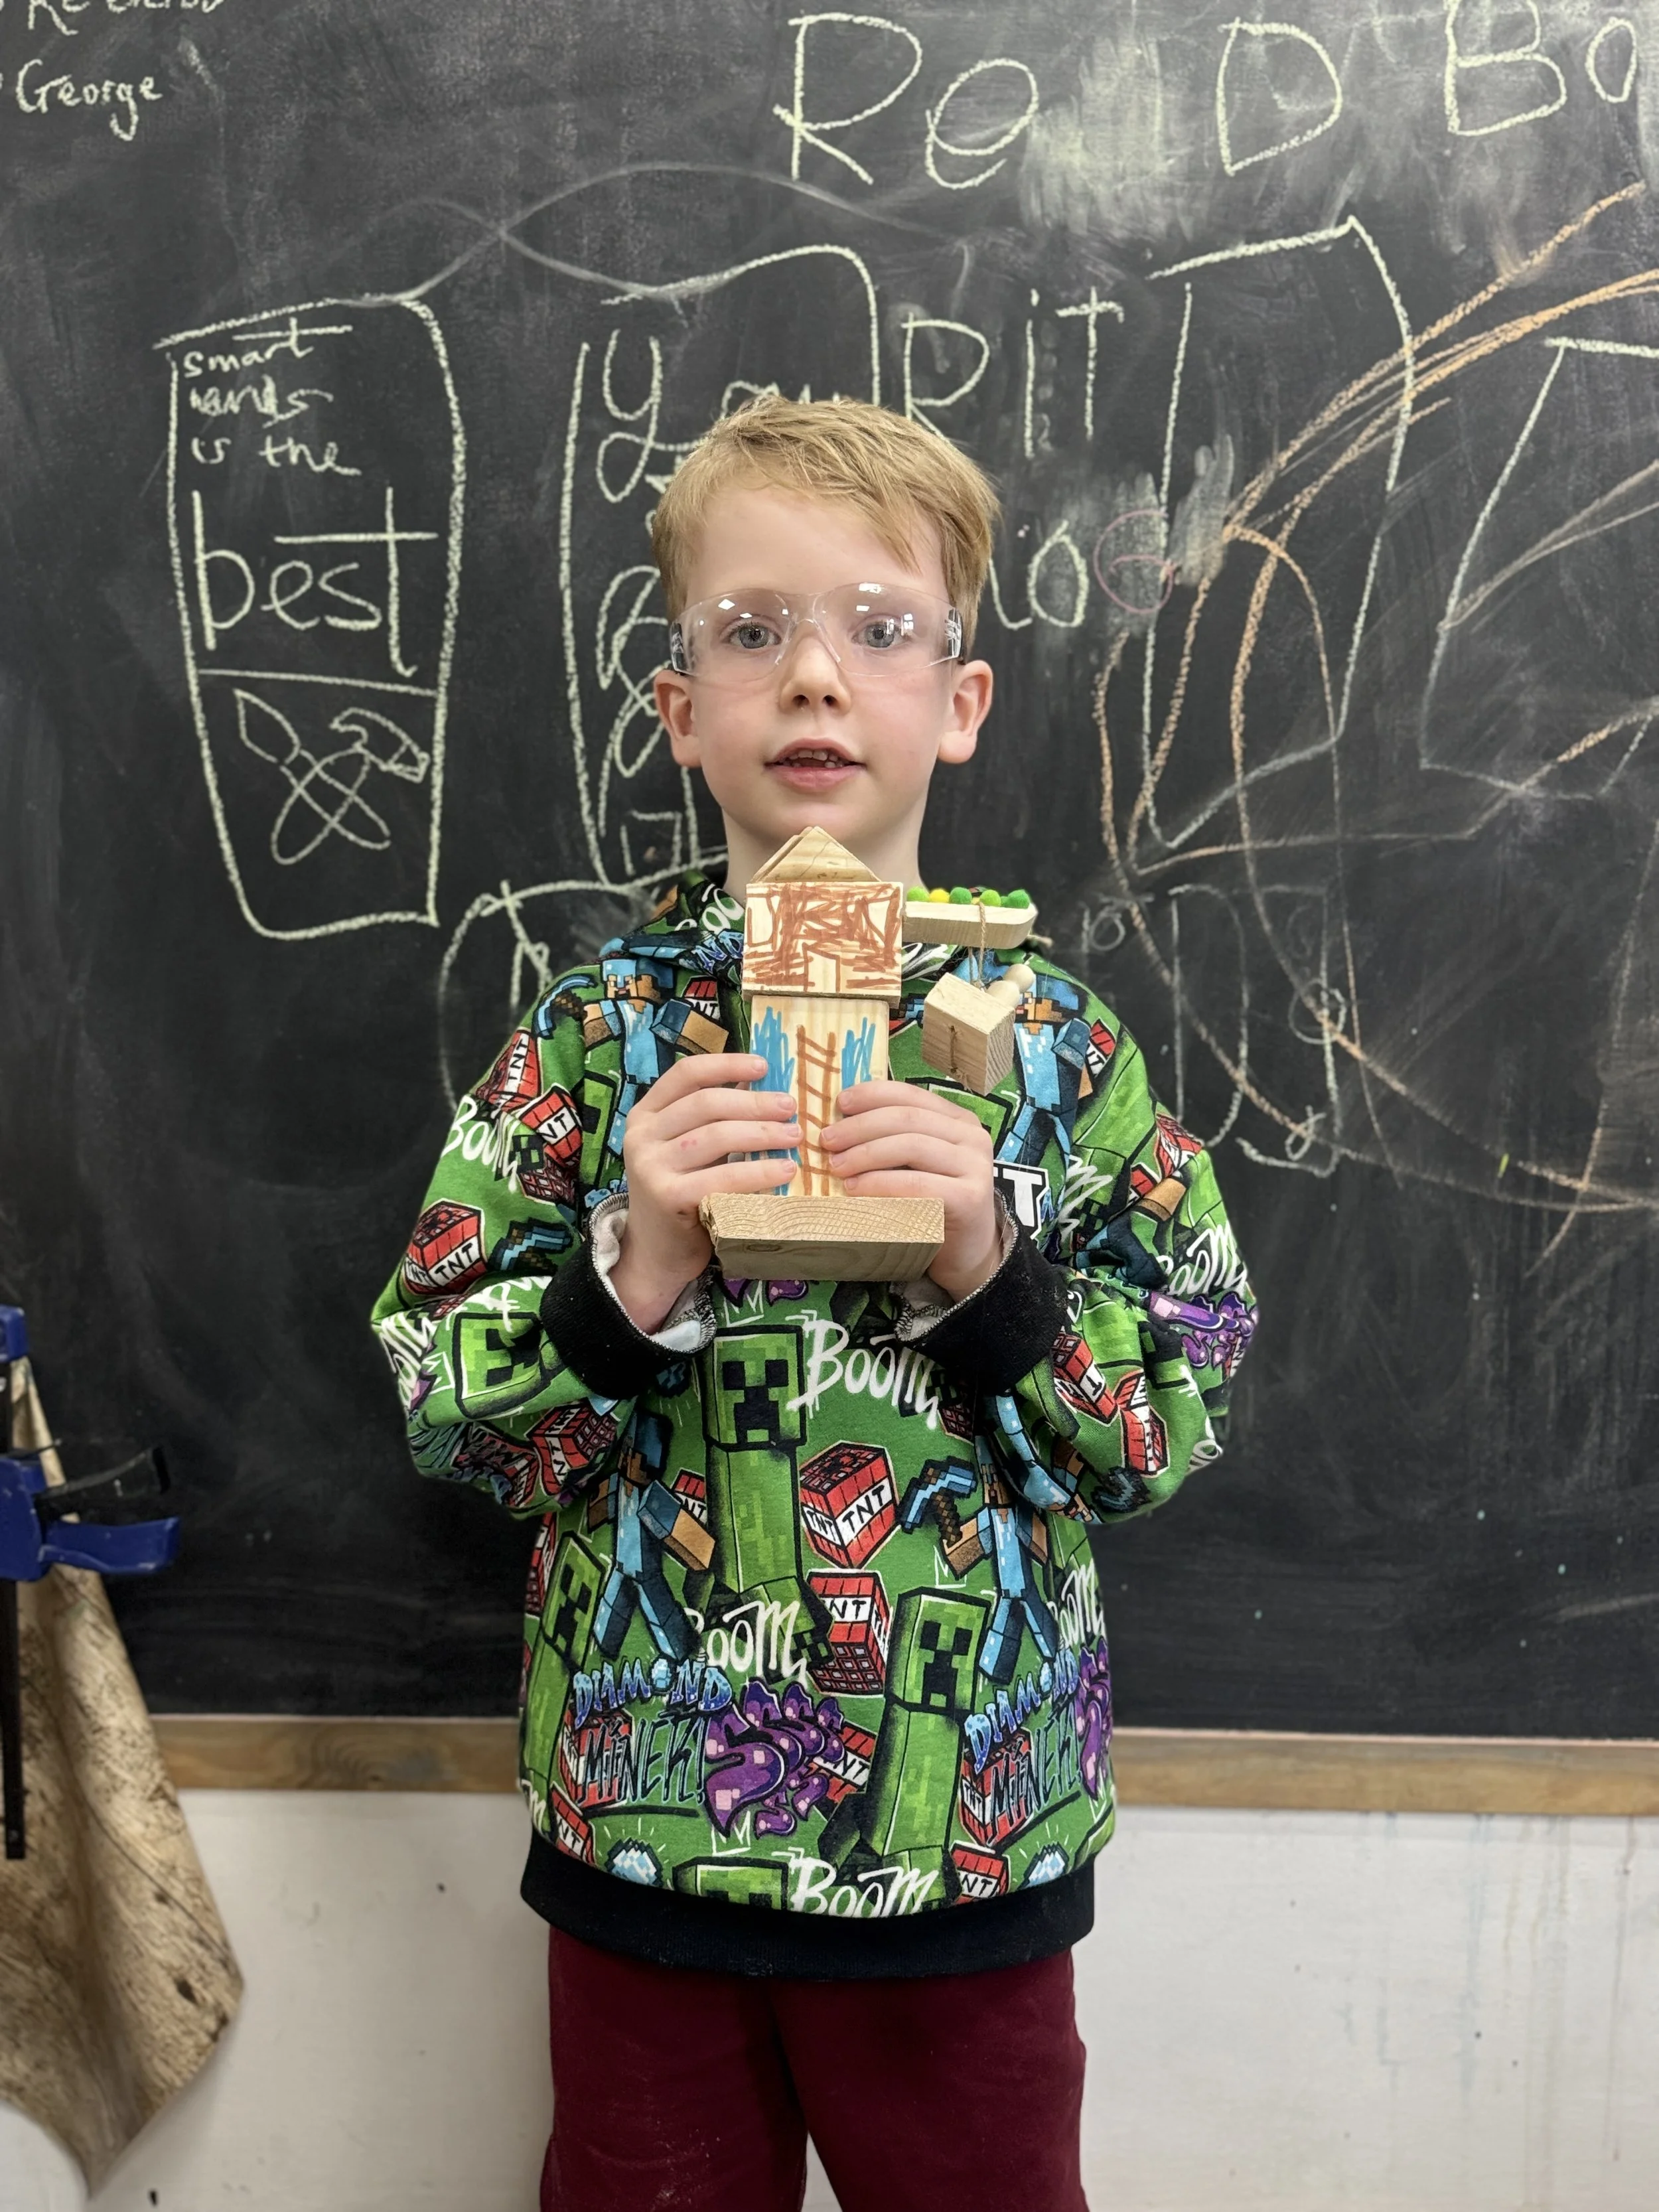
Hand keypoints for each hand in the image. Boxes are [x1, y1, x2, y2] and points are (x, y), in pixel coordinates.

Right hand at [612, 1054, 799, 1329]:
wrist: (658, 1253)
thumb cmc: (684, 1193)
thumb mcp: (691, 1149)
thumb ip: (714, 1118)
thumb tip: (764, 1084)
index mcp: (647, 1113)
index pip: (686, 1074)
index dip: (727, 1064)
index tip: (764, 1066)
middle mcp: (642, 1135)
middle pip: (706, 1103)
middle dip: (755, 1103)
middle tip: (791, 1108)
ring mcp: (650, 1166)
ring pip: (716, 1136)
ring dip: (762, 1133)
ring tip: (794, 1137)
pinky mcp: (667, 1197)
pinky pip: (721, 1177)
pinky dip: (758, 1172)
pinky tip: (784, 1170)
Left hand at [821, 1081, 1001, 1301]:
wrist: (967, 1251)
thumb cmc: (932, 1203)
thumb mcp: (916, 1163)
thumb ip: (893, 1139)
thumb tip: (839, 1121)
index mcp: (958, 1119)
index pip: (911, 1095)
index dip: (872, 1095)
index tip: (839, 1103)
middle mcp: (972, 1136)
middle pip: (907, 1119)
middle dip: (861, 1126)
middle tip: (827, 1140)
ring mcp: (976, 1166)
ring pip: (911, 1146)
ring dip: (866, 1153)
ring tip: (836, 1166)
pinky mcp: (971, 1198)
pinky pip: (916, 1183)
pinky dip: (880, 1183)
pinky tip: (854, 1188)